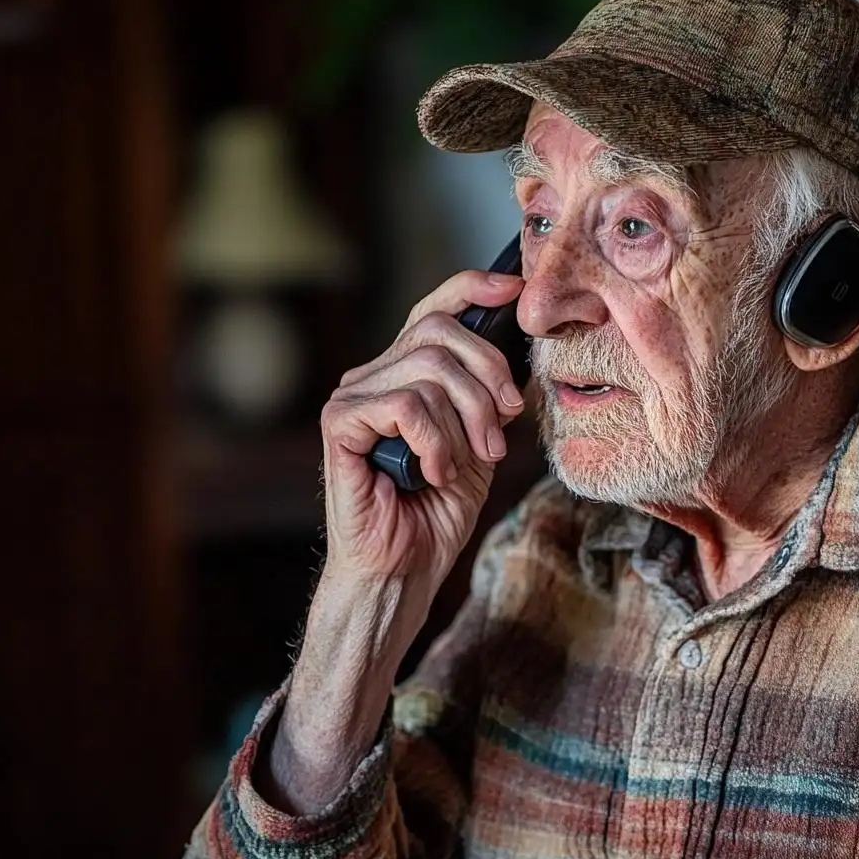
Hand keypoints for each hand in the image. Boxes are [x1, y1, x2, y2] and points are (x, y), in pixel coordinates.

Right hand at [270, 268, 527, 812]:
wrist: (403, 570)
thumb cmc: (437, 514)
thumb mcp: (480, 448)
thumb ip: (490, 401)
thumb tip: (518, 357)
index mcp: (408, 376)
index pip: (436, 312)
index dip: (473, 289)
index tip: (516, 290)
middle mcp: (375, 376)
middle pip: (440, 334)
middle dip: (489, 377)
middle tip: (503, 430)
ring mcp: (354, 397)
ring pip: (427, 369)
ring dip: (467, 417)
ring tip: (472, 462)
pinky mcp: (341, 425)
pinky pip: (403, 404)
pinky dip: (434, 440)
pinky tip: (435, 473)